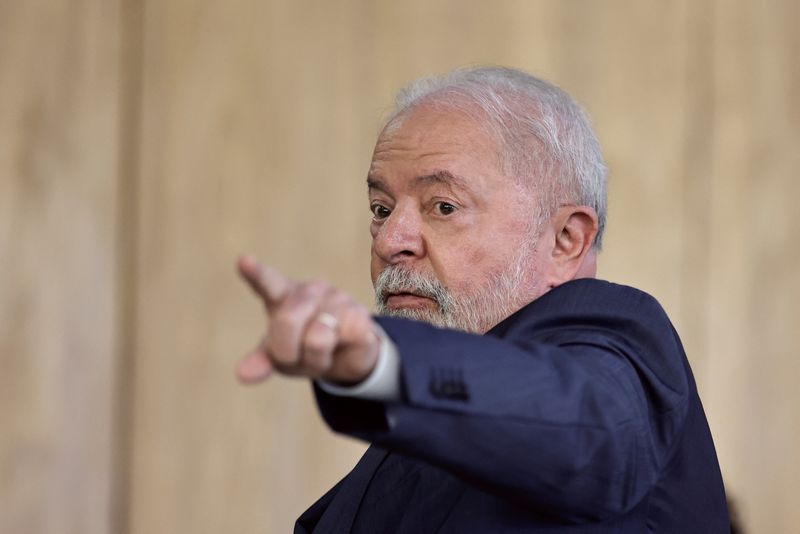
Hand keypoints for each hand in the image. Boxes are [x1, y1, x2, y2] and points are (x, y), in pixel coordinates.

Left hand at [236, 256, 380, 384]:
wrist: (346, 355)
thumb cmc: (304, 349)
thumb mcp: (280, 357)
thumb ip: (262, 361)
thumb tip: (243, 374)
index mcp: (281, 297)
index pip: (267, 282)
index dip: (256, 273)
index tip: (244, 261)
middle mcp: (309, 292)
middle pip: (288, 320)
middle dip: (288, 351)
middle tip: (297, 356)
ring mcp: (336, 299)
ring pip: (318, 338)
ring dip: (317, 358)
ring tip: (323, 350)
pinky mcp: (359, 314)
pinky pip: (345, 339)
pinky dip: (341, 351)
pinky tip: (345, 343)